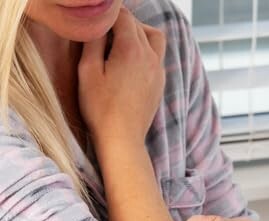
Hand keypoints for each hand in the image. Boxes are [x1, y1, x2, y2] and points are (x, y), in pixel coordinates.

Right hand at [78, 8, 165, 147]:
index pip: (122, 16)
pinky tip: (129, 62)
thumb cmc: (101, 108)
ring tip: (119, 43)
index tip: (95, 21)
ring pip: (154, 37)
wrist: (123, 139)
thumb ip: (92, 41)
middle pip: (138, 25)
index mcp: (132, 49)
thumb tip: (97, 24)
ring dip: (138, 33)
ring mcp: (159, 71)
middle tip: (102, 33)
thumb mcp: (87, 71)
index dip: (107, 14)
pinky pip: (157, 56)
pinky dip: (146, 50)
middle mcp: (151, 57)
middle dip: (120, 22)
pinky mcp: (160, 84)